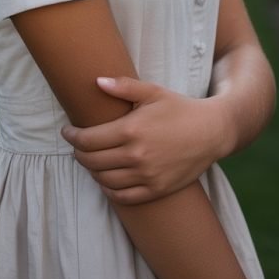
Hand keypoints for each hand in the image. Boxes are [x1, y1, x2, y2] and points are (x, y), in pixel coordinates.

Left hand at [61, 76, 233, 204]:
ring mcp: (146, 176)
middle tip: (77, 146)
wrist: (211, 132)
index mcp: (131, 130)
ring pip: (104, 180)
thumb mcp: (152, 91)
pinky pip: (122, 197)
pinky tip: (107, 179)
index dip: (72, 137)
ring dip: (92, 171)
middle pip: (92, 161)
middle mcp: (136, 156)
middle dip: (78, 153)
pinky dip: (109, 189)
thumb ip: (123, 86)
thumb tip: (97, 81)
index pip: (88, 140)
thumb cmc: (180, 109)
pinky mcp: (156, 190)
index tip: (67, 132)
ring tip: (91, 160)